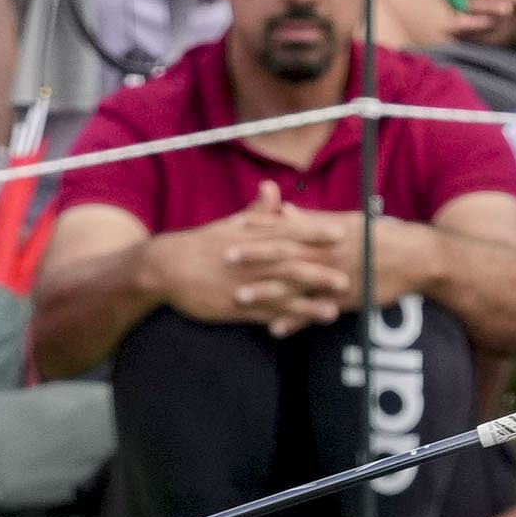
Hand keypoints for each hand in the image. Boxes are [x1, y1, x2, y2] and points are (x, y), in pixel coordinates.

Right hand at [157, 185, 350, 333]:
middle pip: (291, 264)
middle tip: (348, 276)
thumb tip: (272, 189)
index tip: (342, 232)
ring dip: (308, 302)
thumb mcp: (229, 225)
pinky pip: (263, 315)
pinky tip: (301, 327)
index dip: (316, 233)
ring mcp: (245, 286)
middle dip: (320, 271)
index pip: (290, 232)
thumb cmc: (201, 245)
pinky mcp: (235, 308)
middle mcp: (252, 261)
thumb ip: (256, 213)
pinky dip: (281, 320)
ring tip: (333, 309)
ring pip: (281, 293)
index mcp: (253, 238)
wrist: (167, 268)